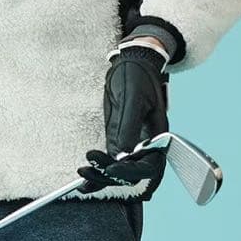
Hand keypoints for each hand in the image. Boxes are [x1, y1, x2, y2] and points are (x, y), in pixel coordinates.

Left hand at [76, 44, 168, 201]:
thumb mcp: (132, 98)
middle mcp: (147, 145)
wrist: (132, 62)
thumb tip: (123, 154)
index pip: (149, 167)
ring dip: (102, 177)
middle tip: (88, 172)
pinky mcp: (119, 139)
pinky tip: (85, 175)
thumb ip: (129, 126)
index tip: (111, 170)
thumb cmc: (137, 76)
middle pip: (133, 174)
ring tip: (82, 176)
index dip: (131, 172)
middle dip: (111, 178)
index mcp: (158, 137)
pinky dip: (99, 169)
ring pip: (120, 171)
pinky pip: (111, 161)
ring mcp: (132, 144)